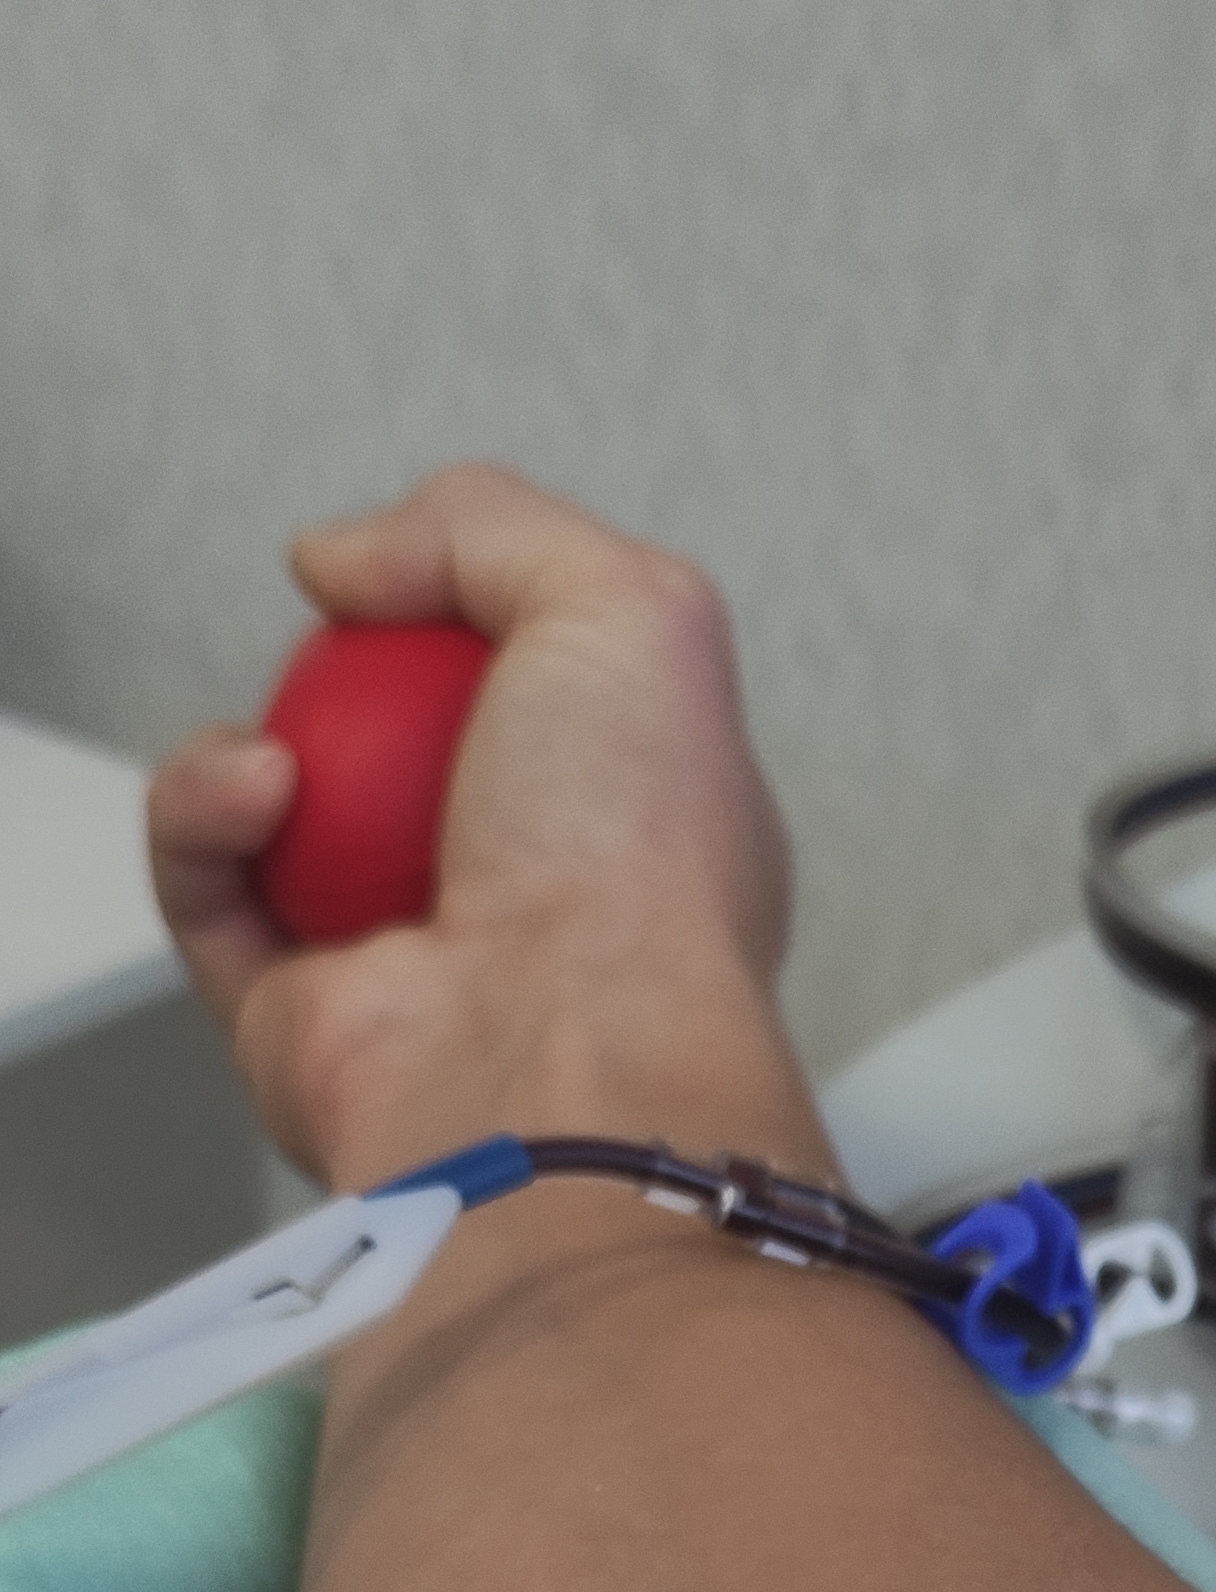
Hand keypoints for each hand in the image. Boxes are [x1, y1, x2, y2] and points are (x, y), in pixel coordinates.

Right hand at [147, 465, 803, 1192]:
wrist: (556, 1063)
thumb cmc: (634, 861)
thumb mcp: (628, 611)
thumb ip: (491, 528)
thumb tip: (340, 560)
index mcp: (633, 818)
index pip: (542, 693)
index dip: (472, 620)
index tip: (418, 582)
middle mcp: (524, 896)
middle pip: (395, 752)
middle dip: (347, 687)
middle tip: (348, 665)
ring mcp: (406, 960)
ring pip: (281, 816)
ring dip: (255, 749)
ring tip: (287, 754)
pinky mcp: (293, 1014)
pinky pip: (207, 888)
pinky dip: (204, 820)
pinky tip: (255, 791)